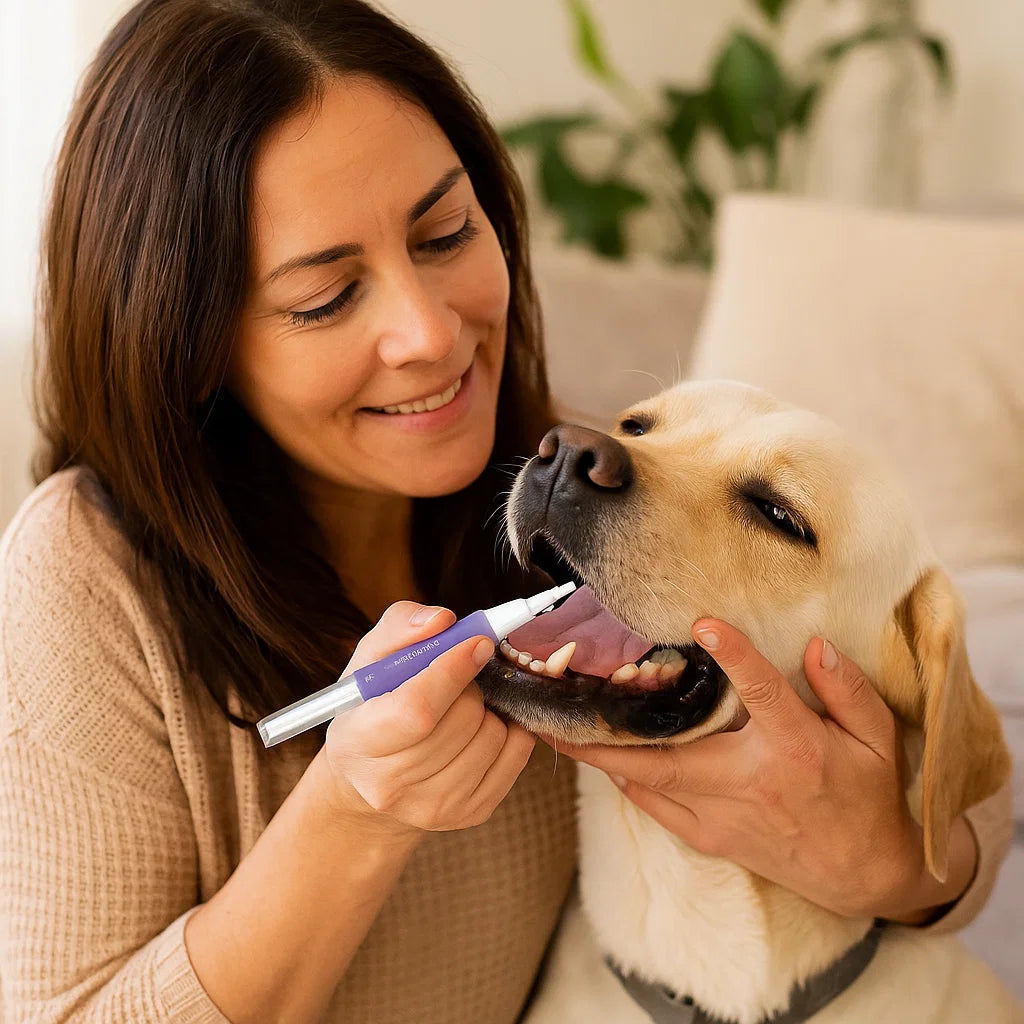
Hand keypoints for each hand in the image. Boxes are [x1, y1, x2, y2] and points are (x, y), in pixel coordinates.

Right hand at [322, 602, 535, 839]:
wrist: (370, 780)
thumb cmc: (372, 707)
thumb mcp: (370, 660)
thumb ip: (401, 627)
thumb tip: (443, 620)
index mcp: (359, 742)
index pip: (418, 710)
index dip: (453, 671)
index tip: (477, 643)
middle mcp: (391, 786)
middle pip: (463, 721)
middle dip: (469, 686)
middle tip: (454, 681)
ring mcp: (434, 807)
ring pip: (493, 735)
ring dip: (487, 709)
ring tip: (459, 709)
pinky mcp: (470, 814)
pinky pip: (516, 755)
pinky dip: (508, 730)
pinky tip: (479, 728)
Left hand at [539, 620, 977, 922]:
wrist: (863, 875)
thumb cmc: (868, 797)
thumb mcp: (877, 740)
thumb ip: (848, 691)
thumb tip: (815, 645)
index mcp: (796, 748)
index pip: (763, 694)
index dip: (735, 657)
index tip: (704, 623)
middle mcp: (751, 780)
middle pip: (671, 754)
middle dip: (611, 732)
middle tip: (561, 707)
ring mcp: (725, 815)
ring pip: (651, 782)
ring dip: (603, 756)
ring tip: (557, 730)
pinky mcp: (711, 837)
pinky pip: (657, 806)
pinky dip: (627, 781)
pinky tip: (600, 758)